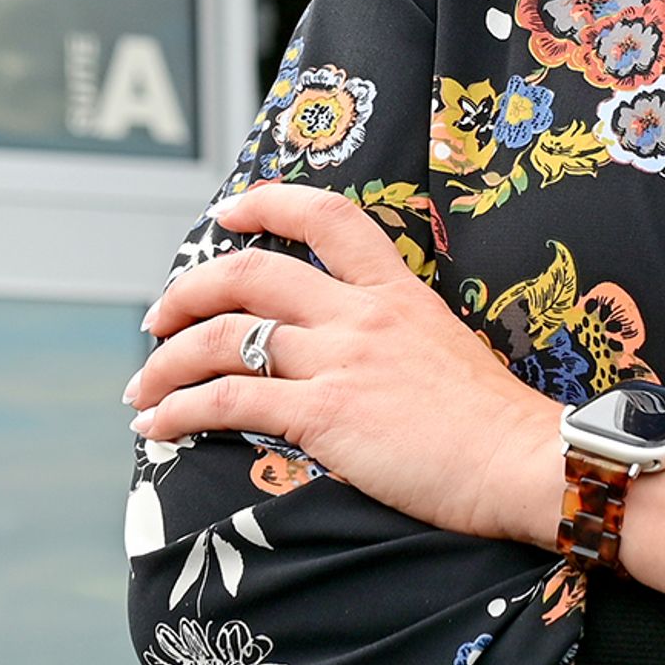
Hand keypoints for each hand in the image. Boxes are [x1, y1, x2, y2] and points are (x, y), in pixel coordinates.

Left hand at [128, 182, 563, 547]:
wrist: (523, 462)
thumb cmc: (497, 425)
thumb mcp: (449, 350)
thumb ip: (398, 338)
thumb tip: (361, 356)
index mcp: (396, 292)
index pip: (327, 217)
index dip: (269, 202)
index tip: (229, 211)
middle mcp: (359, 315)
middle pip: (250, 274)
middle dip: (187, 292)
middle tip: (157, 316)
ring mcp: (339, 361)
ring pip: (224, 338)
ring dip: (167, 361)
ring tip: (141, 386)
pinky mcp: (323, 414)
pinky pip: (228, 401)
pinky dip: (180, 411)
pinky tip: (156, 427)